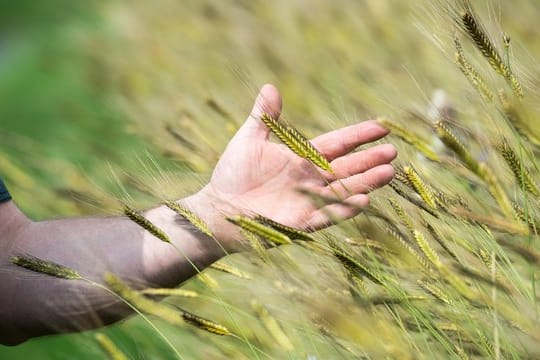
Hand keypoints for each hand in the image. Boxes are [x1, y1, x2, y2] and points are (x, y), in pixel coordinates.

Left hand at [184, 84, 395, 250]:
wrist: (217, 208)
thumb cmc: (232, 173)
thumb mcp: (249, 139)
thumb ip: (263, 116)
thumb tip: (270, 86)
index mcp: (302, 158)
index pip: (337, 145)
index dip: (359, 136)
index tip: (382, 127)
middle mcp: (311, 179)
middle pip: (347, 168)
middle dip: (369, 161)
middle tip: (393, 152)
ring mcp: (308, 201)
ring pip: (344, 191)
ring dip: (366, 183)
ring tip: (388, 173)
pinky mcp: (301, 222)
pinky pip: (327, 214)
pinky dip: (344, 208)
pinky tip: (363, 200)